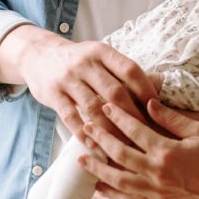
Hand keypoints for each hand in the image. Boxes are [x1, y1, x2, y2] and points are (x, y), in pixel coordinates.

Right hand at [0, 25, 157, 138]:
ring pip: (94, 108)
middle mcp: (86, 63)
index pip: (130, 70)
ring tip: (124, 146)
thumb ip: (123, 70)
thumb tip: (159, 84)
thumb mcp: (100, 56)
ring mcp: (68, 79)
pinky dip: (84, 133)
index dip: (146, 89)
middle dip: (132, 115)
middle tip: (145, 134)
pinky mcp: (53, 94)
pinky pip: (70, 117)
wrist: (39, 54)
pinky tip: (94, 145)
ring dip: (110, 129)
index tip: (157, 108)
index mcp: (103, 52)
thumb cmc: (80, 60)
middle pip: (115, 92)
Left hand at [79, 99, 198, 198]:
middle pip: (119, 154)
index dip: (118, 116)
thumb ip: (171, 119)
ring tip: (81, 159)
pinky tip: (97, 193)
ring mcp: (154, 192)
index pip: (134, 130)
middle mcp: (156, 173)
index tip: (104, 105)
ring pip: (116, 182)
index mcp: (167, 152)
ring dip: (96, 170)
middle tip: (86, 127)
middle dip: (100, 139)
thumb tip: (148, 102)